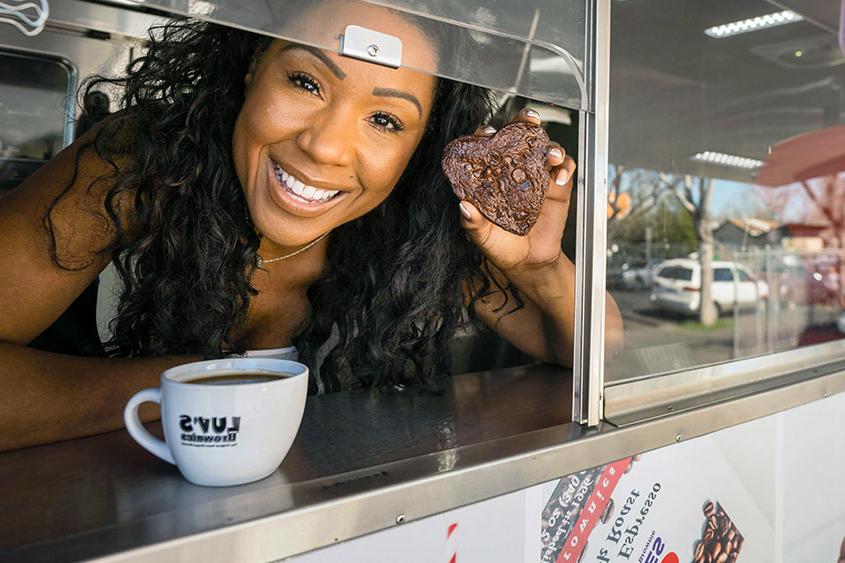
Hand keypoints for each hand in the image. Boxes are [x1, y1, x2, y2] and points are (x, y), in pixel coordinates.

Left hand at [457, 108, 575, 273]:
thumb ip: (473, 223)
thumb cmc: (501, 247)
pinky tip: (559, 178)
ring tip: (550, 155)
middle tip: (529, 119)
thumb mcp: (483, 238)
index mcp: (491, 176)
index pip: (487, 147)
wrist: (530, 262)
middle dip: (523, 122)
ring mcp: (537, 175)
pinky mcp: (558, 185)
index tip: (488, 132)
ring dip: (550, 145)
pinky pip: (565, 167)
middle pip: (518, 137)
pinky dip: (565, 167)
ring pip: (544, 147)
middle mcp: (514, 169)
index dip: (486, 134)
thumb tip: (464, 206)